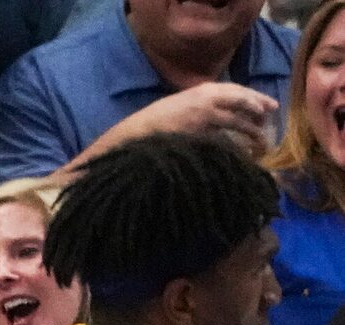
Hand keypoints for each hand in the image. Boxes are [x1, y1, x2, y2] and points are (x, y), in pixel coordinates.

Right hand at [127, 82, 275, 153]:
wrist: (137, 133)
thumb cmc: (155, 120)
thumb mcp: (181, 103)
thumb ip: (201, 103)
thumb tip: (221, 110)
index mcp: (202, 90)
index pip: (236, 91)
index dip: (255, 97)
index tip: (268, 105)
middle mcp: (206, 99)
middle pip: (242, 102)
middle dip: (259, 110)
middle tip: (269, 121)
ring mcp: (204, 118)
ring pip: (238, 122)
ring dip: (252, 131)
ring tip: (262, 141)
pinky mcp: (200, 135)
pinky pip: (226, 140)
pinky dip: (237, 146)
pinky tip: (244, 152)